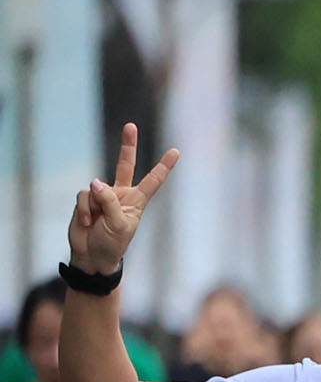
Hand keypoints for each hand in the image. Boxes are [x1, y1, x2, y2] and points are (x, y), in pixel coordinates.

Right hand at [68, 125, 180, 274]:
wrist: (92, 256)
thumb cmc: (112, 243)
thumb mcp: (118, 225)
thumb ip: (109, 202)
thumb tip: (95, 182)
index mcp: (137, 201)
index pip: (154, 180)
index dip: (164, 166)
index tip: (176, 151)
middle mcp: (121, 194)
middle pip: (125, 164)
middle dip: (128, 145)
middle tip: (131, 126)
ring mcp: (103, 195)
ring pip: (96, 187)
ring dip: (94, 206)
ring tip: (96, 222)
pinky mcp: (86, 199)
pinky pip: (84, 196)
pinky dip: (85, 209)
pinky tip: (87, 222)